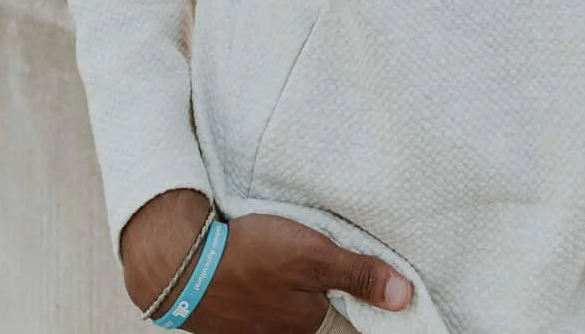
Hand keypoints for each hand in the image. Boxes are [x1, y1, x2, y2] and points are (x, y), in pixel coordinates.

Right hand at [121, 191, 413, 330]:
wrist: (180, 263)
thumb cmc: (248, 258)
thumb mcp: (312, 257)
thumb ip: (358, 275)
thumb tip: (404, 296)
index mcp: (310, 327)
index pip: (352, 328)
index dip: (369, 313)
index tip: (385, 300)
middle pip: (323, 322)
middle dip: (339, 305)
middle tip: (355, 285)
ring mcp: (257, 329)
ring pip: (295, 316)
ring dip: (304, 300)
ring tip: (310, 278)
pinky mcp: (235, 316)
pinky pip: (267, 310)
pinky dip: (277, 297)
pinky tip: (273, 279)